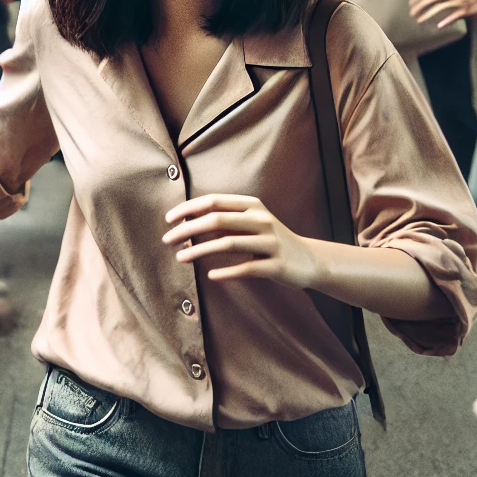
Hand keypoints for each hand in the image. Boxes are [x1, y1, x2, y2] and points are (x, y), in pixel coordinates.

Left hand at [162, 194, 320, 287]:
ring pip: (228, 244)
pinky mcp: (276, 265)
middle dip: (188, 229)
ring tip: (180, 258)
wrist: (309, 260)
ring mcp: (270, 242)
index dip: (188, 209)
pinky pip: (246, 269)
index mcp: (252, 205)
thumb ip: (226, 219)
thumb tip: (186, 220)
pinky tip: (210, 275)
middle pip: (217, 220)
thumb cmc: (270, 240)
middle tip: (167, 240)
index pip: (214, 201)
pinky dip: (226, 272)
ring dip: (199, 251)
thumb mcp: (252, 222)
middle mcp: (262, 220)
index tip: (168, 220)